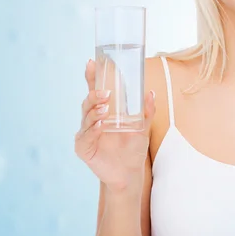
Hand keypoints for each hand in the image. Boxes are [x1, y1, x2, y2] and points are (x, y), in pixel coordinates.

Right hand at [74, 59, 155, 193]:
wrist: (129, 173)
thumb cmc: (132, 148)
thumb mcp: (143, 127)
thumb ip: (146, 111)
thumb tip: (150, 93)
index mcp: (105, 111)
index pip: (96, 90)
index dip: (93, 76)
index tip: (92, 62)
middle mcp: (93, 120)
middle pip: (88, 101)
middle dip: (95, 94)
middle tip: (106, 93)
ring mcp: (87, 133)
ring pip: (86, 117)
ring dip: (94, 110)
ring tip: (105, 108)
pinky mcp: (84, 148)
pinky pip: (86, 136)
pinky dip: (92, 129)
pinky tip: (100, 125)